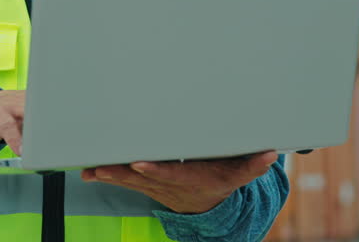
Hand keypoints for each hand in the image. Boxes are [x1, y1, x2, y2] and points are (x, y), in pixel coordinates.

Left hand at [80, 151, 279, 213]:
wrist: (207, 206)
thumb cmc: (219, 181)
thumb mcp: (239, 174)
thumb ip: (253, 164)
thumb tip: (270, 153)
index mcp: (189, 179)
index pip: (170, 174)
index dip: (155, 170)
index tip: (140, 163)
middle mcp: (168, 184)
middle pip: (142, 178)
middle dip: (121, 172)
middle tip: (101, 166)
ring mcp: (154, 185)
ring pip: (129, 180)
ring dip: (109, 174)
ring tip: (90, 169)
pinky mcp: (145, 182)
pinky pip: (123, 179)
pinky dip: (106, 175)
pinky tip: (88, 171)